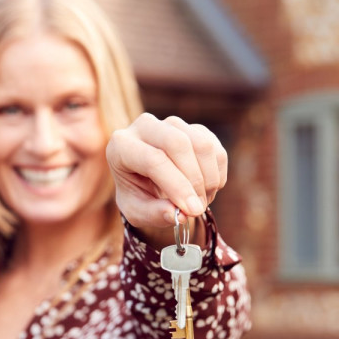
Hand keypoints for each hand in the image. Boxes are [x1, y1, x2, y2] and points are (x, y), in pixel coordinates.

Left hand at [106, 113, 227, 231]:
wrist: (145, 181)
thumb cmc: (137, 195)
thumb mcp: (137, 211)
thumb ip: (154, 214)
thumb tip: (179, 214)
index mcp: (121, 145)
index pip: (153, 159)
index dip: (176, 186)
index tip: (192, 210)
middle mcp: (144, 126)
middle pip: (178, 143)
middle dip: (195, 180)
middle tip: (198, 208)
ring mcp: (171, 124)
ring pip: (202, 144)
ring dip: (208, 179)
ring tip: (200, 201)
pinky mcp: (194, 128)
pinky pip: (215, 149)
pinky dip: (217, 174)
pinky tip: (206, 190)